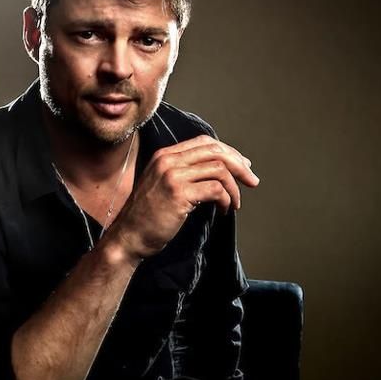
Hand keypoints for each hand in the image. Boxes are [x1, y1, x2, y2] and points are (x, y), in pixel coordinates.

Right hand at [109, 133, 259, 259]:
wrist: (128, 237)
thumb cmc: (147, 217)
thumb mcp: (163, 186)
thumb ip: (184, 174)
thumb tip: (219, 173)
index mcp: (165, 155)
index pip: (205, 142)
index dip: (229, 152)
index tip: (243, 167)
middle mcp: (168, 160)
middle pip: (216, 151)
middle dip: (239, 166)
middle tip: (252, 182)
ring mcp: (173, 176)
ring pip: (219, 169)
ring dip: (234, 187)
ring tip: (235, 204)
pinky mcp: (179, 194)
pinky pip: (216, 189)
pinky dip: (227, 199)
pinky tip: (225, 211)